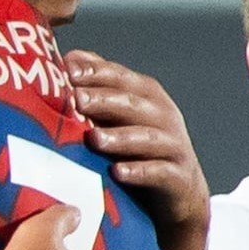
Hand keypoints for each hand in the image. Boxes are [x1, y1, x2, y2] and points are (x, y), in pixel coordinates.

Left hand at [66, 52, 208, 239]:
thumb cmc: (139, 149)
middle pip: (132, 103)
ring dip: (120, 137)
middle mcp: (162, 115)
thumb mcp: (121, 115)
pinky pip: (159, 172)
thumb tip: (70, 58)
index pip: (120, 77)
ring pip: (146, 138)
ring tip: (94, 139)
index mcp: (146, 96)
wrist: (181, 191)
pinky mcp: (177, 176)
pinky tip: (117, 173)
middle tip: (75, 99)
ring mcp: (172, 145)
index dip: (96, 71)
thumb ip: (99, 88)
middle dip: (103, 100)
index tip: (67, 68)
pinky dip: (139, 172)